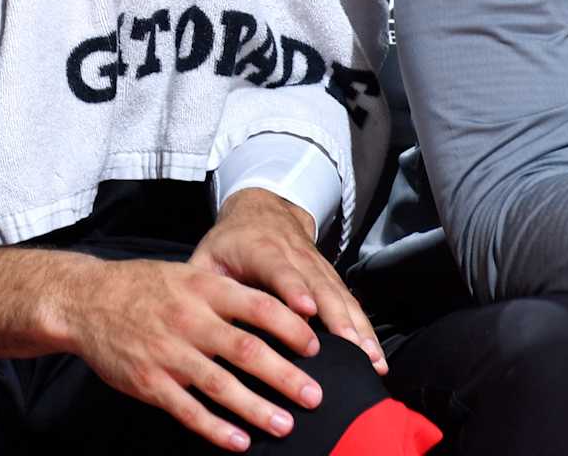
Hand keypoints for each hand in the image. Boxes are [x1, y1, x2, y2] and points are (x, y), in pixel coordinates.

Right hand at [51, 255, 324, 451]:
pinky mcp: (149, 382)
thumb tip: (279, 314)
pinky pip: (188, 410)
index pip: (258, 307)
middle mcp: (187, 320)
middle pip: (246, 351)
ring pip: (220, 386)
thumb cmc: (140, 287)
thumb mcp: (183, 275)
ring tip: (285, 424)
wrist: (83, 301)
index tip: (316, 346)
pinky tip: (239, 441)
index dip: (291, 328)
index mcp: (200, 289)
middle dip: (285, 377)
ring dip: (256, 409)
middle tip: (315, 396)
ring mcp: (167, 353)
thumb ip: (224, 294)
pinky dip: (216, 428)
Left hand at [192, 188, 386, 374]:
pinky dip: (365, 329)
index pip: (278, 269)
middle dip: (337, 319)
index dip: (292, 287)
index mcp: (261, 250)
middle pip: (320, 288)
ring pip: (341, 298)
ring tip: (372, 360)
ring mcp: (318, 268)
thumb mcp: (208, 256)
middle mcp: (296, 258)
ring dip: (358, 329)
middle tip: (352, 349)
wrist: (264, 209)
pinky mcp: (331, 279)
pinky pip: (351, 304)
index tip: (305, 308)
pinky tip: (376, 357)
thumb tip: (191, 323)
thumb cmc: (230, 243)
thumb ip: (201, 286)